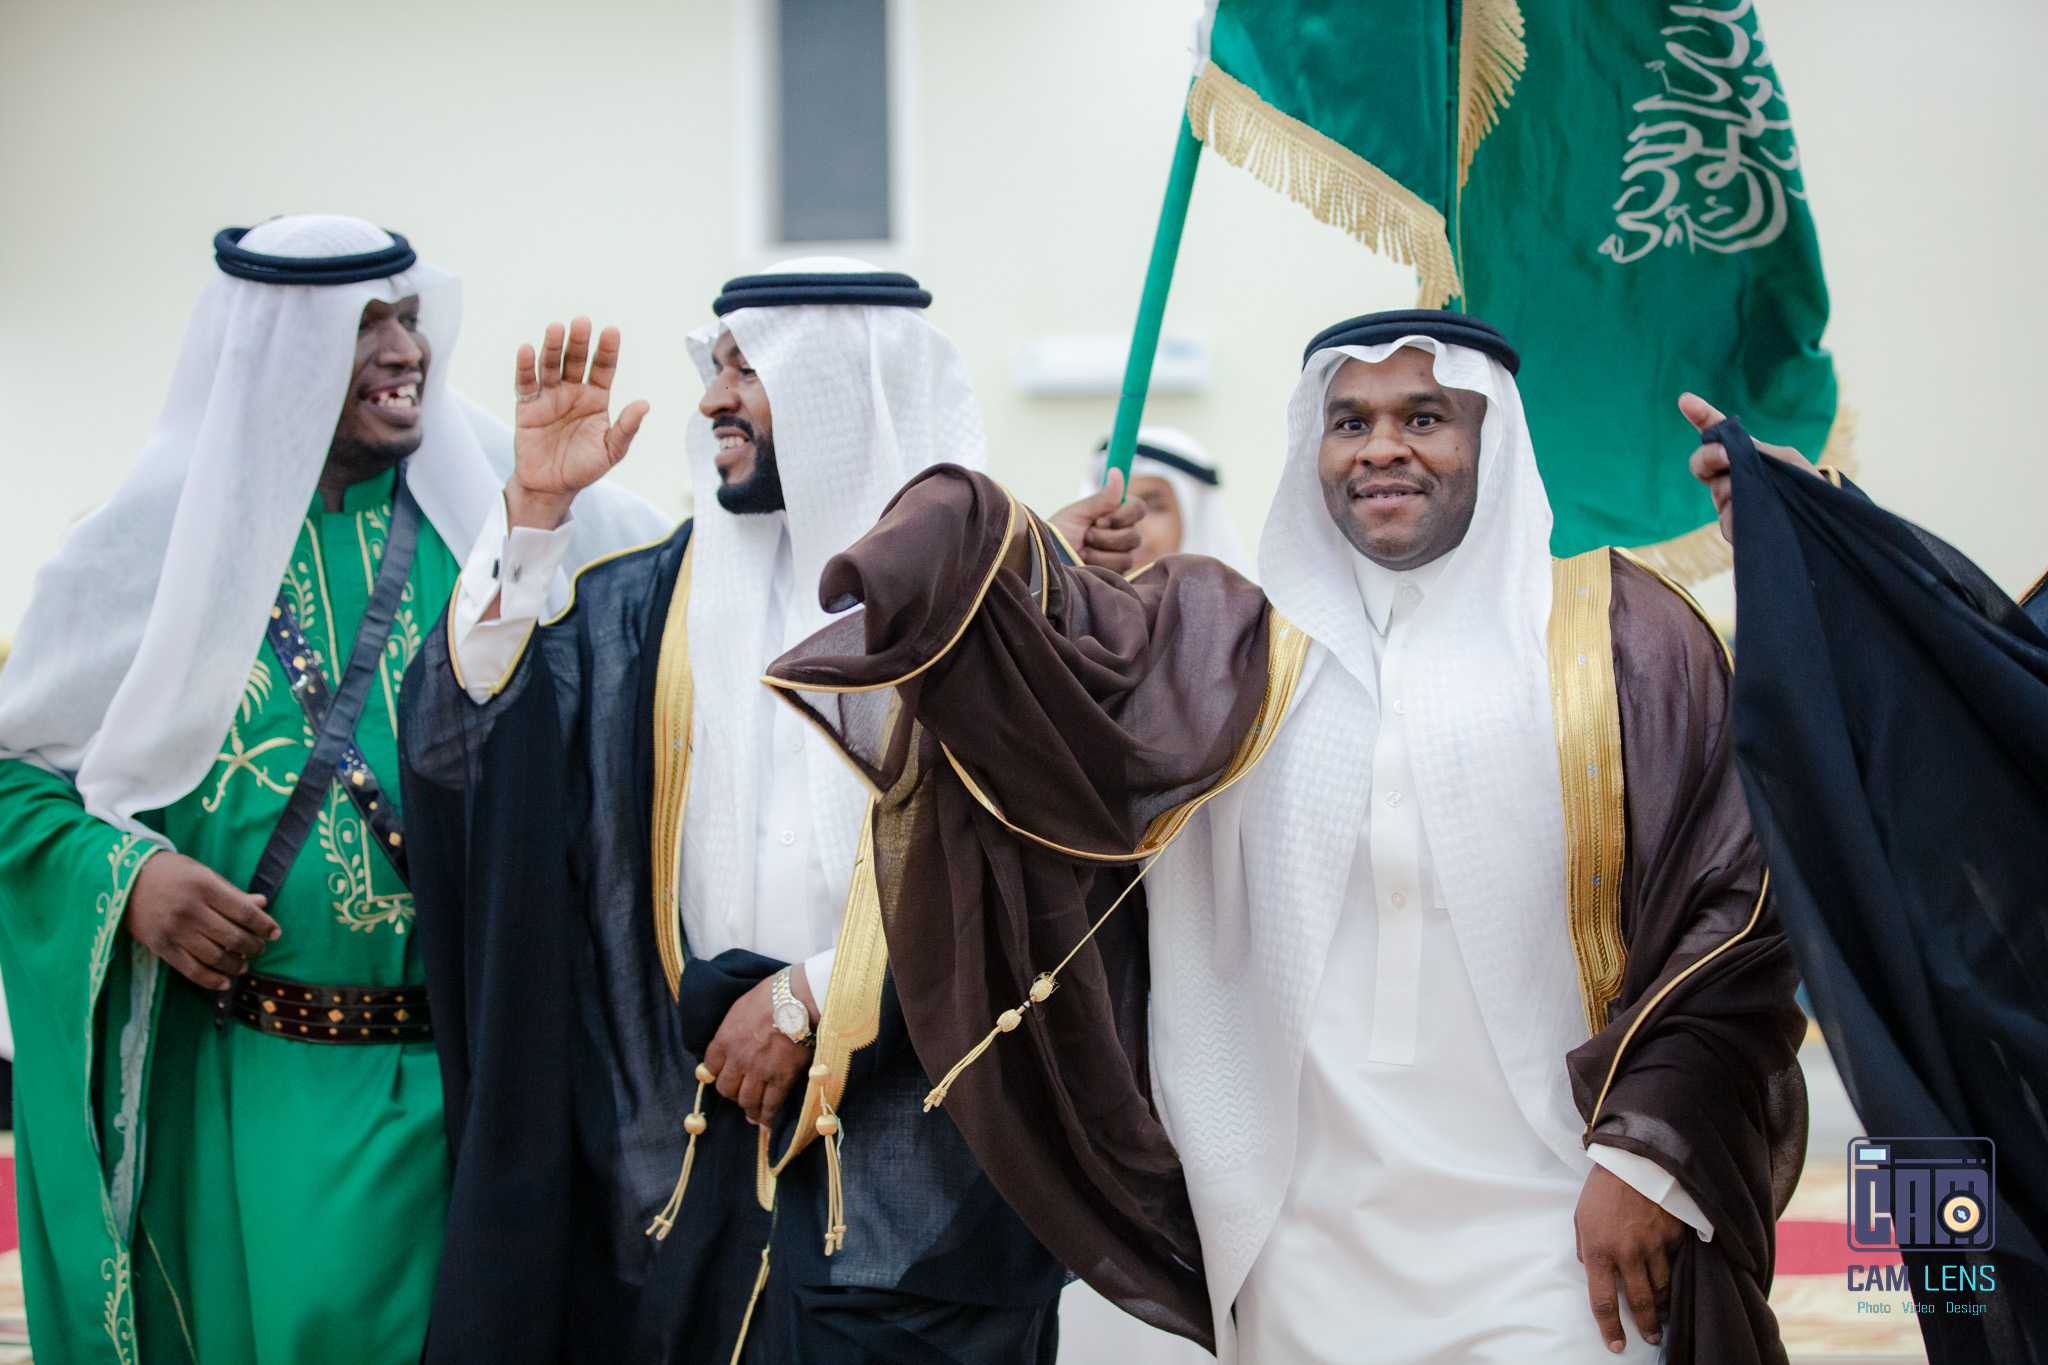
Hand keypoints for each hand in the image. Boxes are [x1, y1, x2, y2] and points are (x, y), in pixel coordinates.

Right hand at [123, 851, 279, 990]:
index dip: (264, 926)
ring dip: (236, 965)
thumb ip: (232, 892)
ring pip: (215, 957)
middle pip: (232, 937)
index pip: (244, 912)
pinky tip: (225, 981)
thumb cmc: (172, 874)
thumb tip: (262, 904)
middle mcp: (190, 910)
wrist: (126, 880)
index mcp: (204, 887)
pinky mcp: (161, 947)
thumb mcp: (204, 874)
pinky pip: (191, 971)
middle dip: (253, 947)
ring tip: (244, 964)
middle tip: (259, 948)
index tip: (275, 933)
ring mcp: (174, 931)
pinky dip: (212, 980)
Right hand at [508, 317, 650, 531]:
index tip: (611, 331)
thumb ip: (626, 428)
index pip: (603, 369)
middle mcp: (573, 392)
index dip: (607, 351)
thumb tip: (645, 404)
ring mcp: (549, 397)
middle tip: (582, 322)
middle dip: (579, 342)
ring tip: (556, 329)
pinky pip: (526, 383)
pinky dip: (525, 367)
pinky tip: (528, 350)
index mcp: (596, 399)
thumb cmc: (584, 468)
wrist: (552, 487)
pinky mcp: (528, 406)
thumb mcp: (611, 451)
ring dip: (552, 347)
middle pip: (576, 361)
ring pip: (551, 366)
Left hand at [702, 969, 816, 1126]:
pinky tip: (765, 1126)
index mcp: (725, 1039)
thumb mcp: (742, 1006)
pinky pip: (770, 1105)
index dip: (716, 1073)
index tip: (722, 1076)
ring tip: (751, 1115)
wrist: (800, 999)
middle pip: (726, 1088)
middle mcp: (738, 1059)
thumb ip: (734, 1026)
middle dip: (732, 1093)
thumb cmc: (773, 994)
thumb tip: (735, 1035)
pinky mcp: (781, 1079)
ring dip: (748, 1109)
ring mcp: (759, 1071)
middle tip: (740, 1094)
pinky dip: (767, 1118)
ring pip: (747, 1100)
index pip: (710, 1066)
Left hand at [1049, 468, 1146, 572]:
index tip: (1100, 520)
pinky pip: (1120, 571)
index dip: (1123, 515)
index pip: (1138, 509)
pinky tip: (1085, 564)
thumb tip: (1117, 471)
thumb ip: (1102, 498)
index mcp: (1115, 515)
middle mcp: (1122, 535)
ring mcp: (1120, 556)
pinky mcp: (1116, 575)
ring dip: (1099, 553)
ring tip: (1080, 551)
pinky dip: (1099, 566)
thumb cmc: (1059, 533)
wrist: (1045, 560)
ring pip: (1127, 556)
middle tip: (1084, 537)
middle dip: (1105, 538)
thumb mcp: (1078, 513)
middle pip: (1134, 536)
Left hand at [1575, 1161, 1685, 1351]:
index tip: (1616, 1345)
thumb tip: (1591, 1267)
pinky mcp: (1674, 1236)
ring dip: (1663, 1306)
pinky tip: (1675, 1281)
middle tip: (1651, 1338)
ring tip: (1663, 1315)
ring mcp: (1654, 1246)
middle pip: (1639, 1303)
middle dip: (1645, 1326)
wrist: (1634, 1158)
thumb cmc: (1602, 1188)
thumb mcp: (1582, 1217)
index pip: (1603, 1301)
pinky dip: (1675, 1275)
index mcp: (1599, 1250)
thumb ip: (1586, 1247)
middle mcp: (1628, 1253)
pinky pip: (1676, 1264)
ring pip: (1663, 1288)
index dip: (1610, 1328)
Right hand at [1680, 393, 1814, 545]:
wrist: (1819, 518)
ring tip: (1767, 493)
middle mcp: (1727, 477)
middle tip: (1727, 456)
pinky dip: (1744, 509)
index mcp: (1740, 454)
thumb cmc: (1803, 482)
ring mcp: (1726, 502)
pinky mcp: (1731, 526)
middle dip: (1709, 455)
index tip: (1686, 400)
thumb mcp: (1786, 458)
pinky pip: (1727, 514)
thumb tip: (1727, 456)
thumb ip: (1756, 450)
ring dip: (1738, 486)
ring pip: (1718, 489)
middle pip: (1701, 462)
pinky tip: (1763, 512)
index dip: (1700, 415)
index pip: (1715, 433)